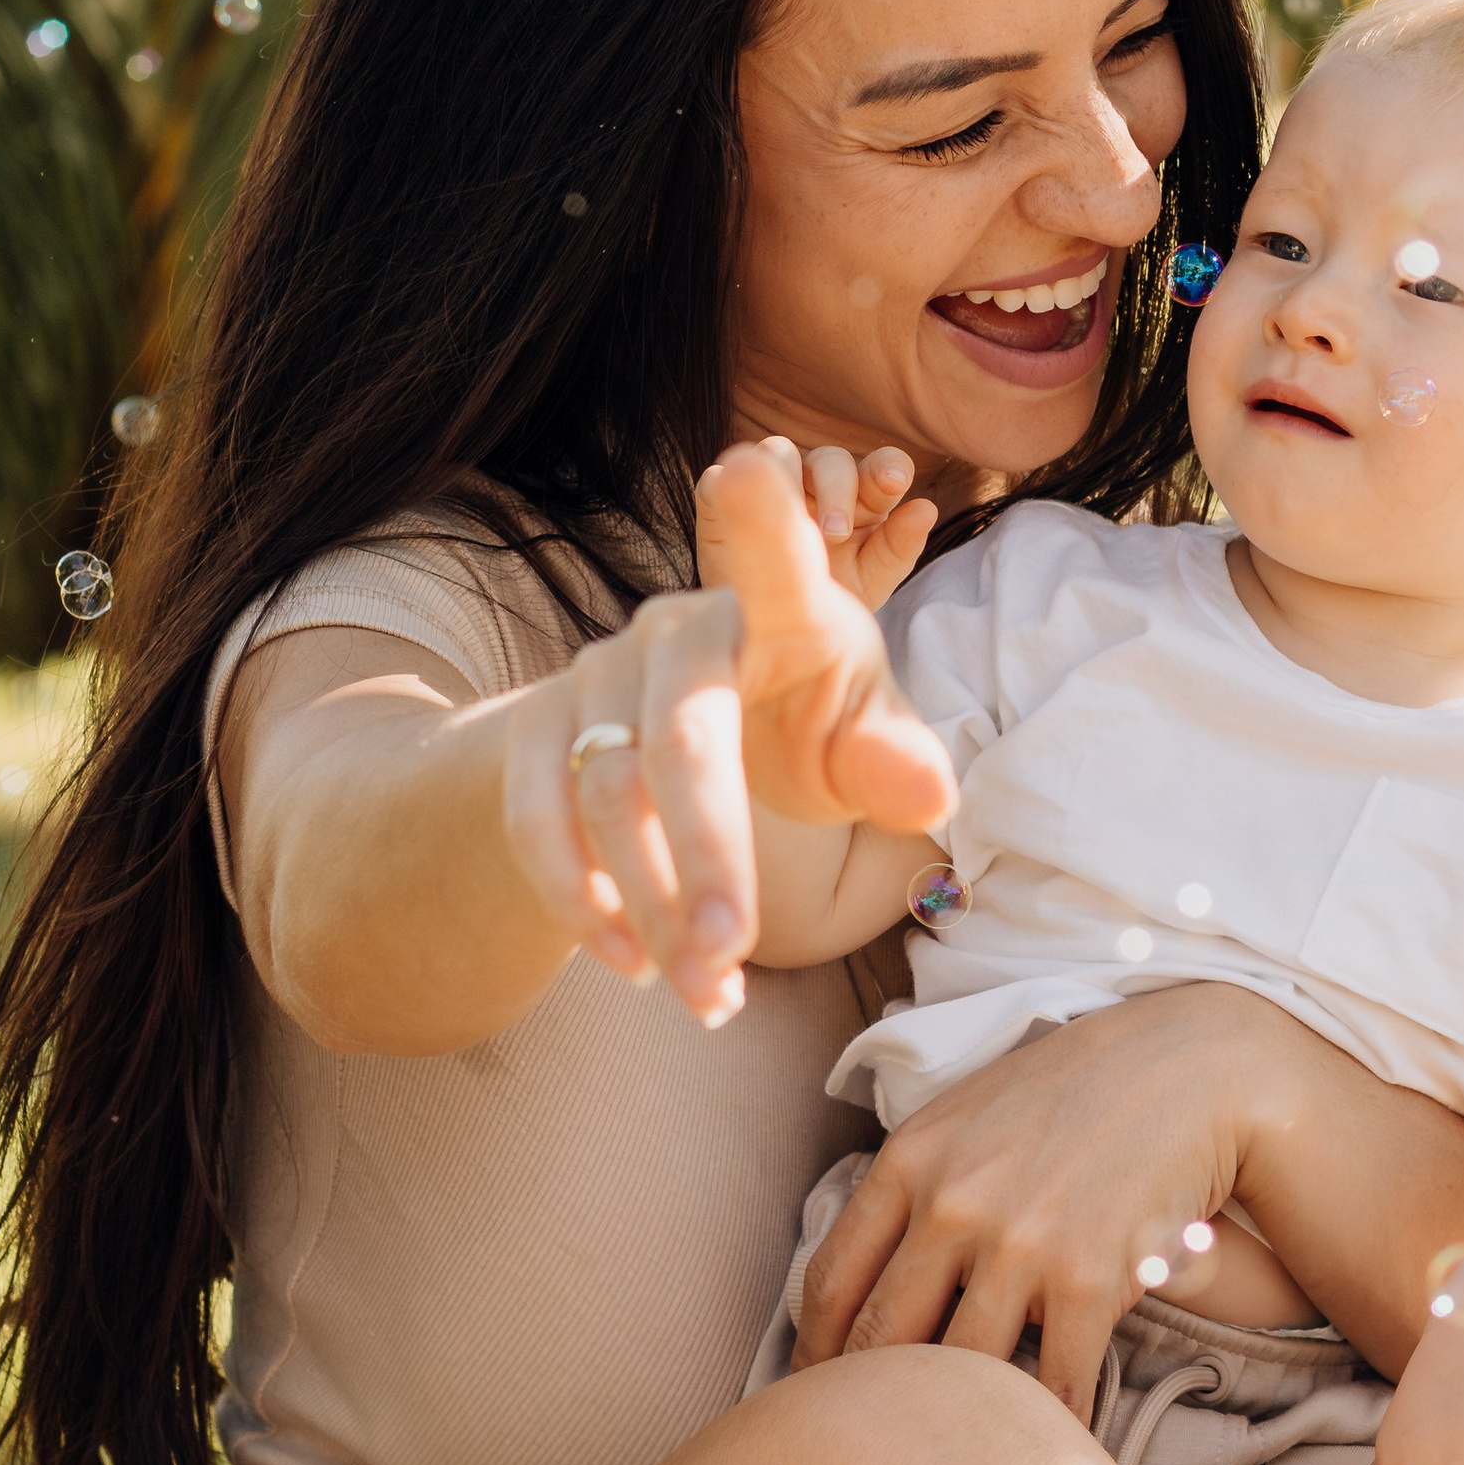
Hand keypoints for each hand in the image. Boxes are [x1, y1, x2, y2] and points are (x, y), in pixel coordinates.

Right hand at [507, 453, 950, 1029]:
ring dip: (651, 909)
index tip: (750, 468)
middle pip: (681, 740)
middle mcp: (674, 627)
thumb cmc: (799, 722)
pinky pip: (537, 820)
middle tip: (731, 958)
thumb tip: (931, 791)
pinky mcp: (532, 728)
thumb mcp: (859, 738)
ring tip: (707, 997)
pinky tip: (631, 965)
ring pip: (604, 797)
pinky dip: (582, 903)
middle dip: (707, 856)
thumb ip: (895, 761)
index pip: (776, 561)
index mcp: (779, 611)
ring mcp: (595, 673)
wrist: (672, 742)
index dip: (763, 515)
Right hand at [700, 434, 935, 613]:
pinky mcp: (721, 495)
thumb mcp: (868, 583)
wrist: (770, 637)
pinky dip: (730, 482)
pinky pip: (722, 475)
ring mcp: (770, 486)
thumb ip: (898, 549)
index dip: (887, 468)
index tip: (895, 481)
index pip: (879, 468)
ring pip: (778, 452)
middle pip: (831, 460)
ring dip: (787, 480)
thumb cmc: (827, 599)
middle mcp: (817, 484)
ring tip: (792, 526)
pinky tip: (737, 510)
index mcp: (860, 498)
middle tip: (836, 532)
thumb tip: (926, 509)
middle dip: (838, 489)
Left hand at [792, 984, 1260, 1415]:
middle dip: (867, 1408)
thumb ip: (912, 1182)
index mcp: (910, 1160)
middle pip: (882, 1341)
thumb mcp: (967, 1112)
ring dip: (957, 1428)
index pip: (831, 1282)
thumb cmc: (1072, 1091)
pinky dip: (1050, 1434)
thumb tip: (865, 1269)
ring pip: (960, 1375)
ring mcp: (1020, 1245)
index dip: (812, 1356)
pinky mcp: (1090, 1280)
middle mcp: (952, 1205)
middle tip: (866, 1454)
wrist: (1189, 1068)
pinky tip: (1045, 1459)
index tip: (813, 1397)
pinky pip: (1056, 1388)